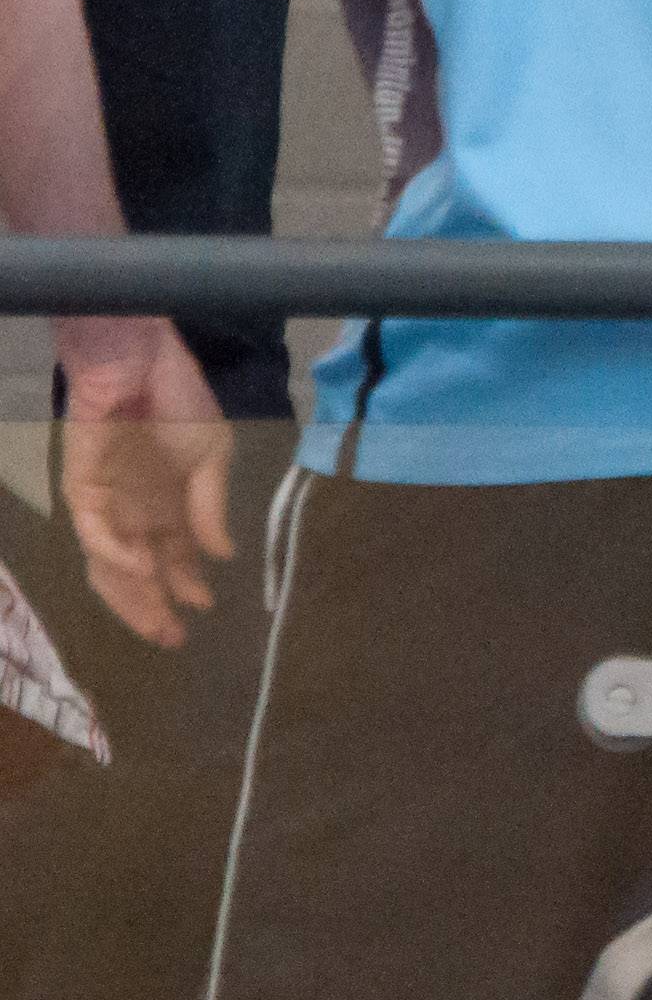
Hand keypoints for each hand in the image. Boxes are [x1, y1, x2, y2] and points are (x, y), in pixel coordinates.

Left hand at [58, 320, 232, 647]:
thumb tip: (221, 556)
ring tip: (155, 619)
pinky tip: (143, 567)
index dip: (185, 586)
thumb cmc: (180, 400)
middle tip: (173, 638)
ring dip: (131, 595)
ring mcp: (106, 504)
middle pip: (137, 573)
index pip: (173, 558)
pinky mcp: (81, 489)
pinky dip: (116, 554)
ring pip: (109, 565)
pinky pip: (94, 532)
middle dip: (153, 607)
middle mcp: (134, 512)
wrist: (142, 360)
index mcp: (167, 504)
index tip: (202, 611)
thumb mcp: (211, 457)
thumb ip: (211, 508)